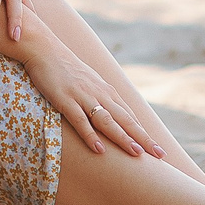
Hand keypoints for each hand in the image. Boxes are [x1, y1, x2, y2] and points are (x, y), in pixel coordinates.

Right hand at [21, 38, 161, 158]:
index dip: (144, 133)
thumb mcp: (89, 82)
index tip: (158, 150)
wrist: (44, 48)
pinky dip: (90, 135)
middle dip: (143, 138)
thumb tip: (112, 113)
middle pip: (125, 120)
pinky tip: (99, 149)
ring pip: (107, 121)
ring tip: (136, 154)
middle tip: (160, 155)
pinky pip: (80, 120)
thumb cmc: (65, 68)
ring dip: (123, 138)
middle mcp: (100, 94)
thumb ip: (101, 97)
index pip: (130, 116)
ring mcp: (83, 96)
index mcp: (107, 91)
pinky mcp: (65, 100)